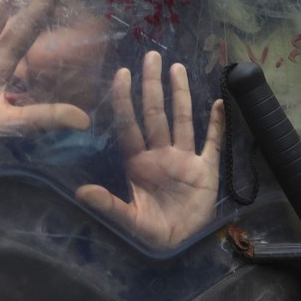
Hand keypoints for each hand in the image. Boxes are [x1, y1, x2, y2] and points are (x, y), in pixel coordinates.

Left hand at [76, 52, 224, 248]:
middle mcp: (160, 154)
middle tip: (151, 55)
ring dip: (181, 95)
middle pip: (155, 113)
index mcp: (139, 163)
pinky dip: (217, 125)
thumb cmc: (150, 232)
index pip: (130, 124)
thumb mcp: (127, 221)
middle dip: (152, 85)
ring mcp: (184, 159)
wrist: (178, 245)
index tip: (122, 74)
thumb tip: (81, 192)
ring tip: (177, 68)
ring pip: (182, 120)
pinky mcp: (206, 169)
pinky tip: (219, 103)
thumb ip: (107, 206)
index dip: (125, 100)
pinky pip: (213, 143)